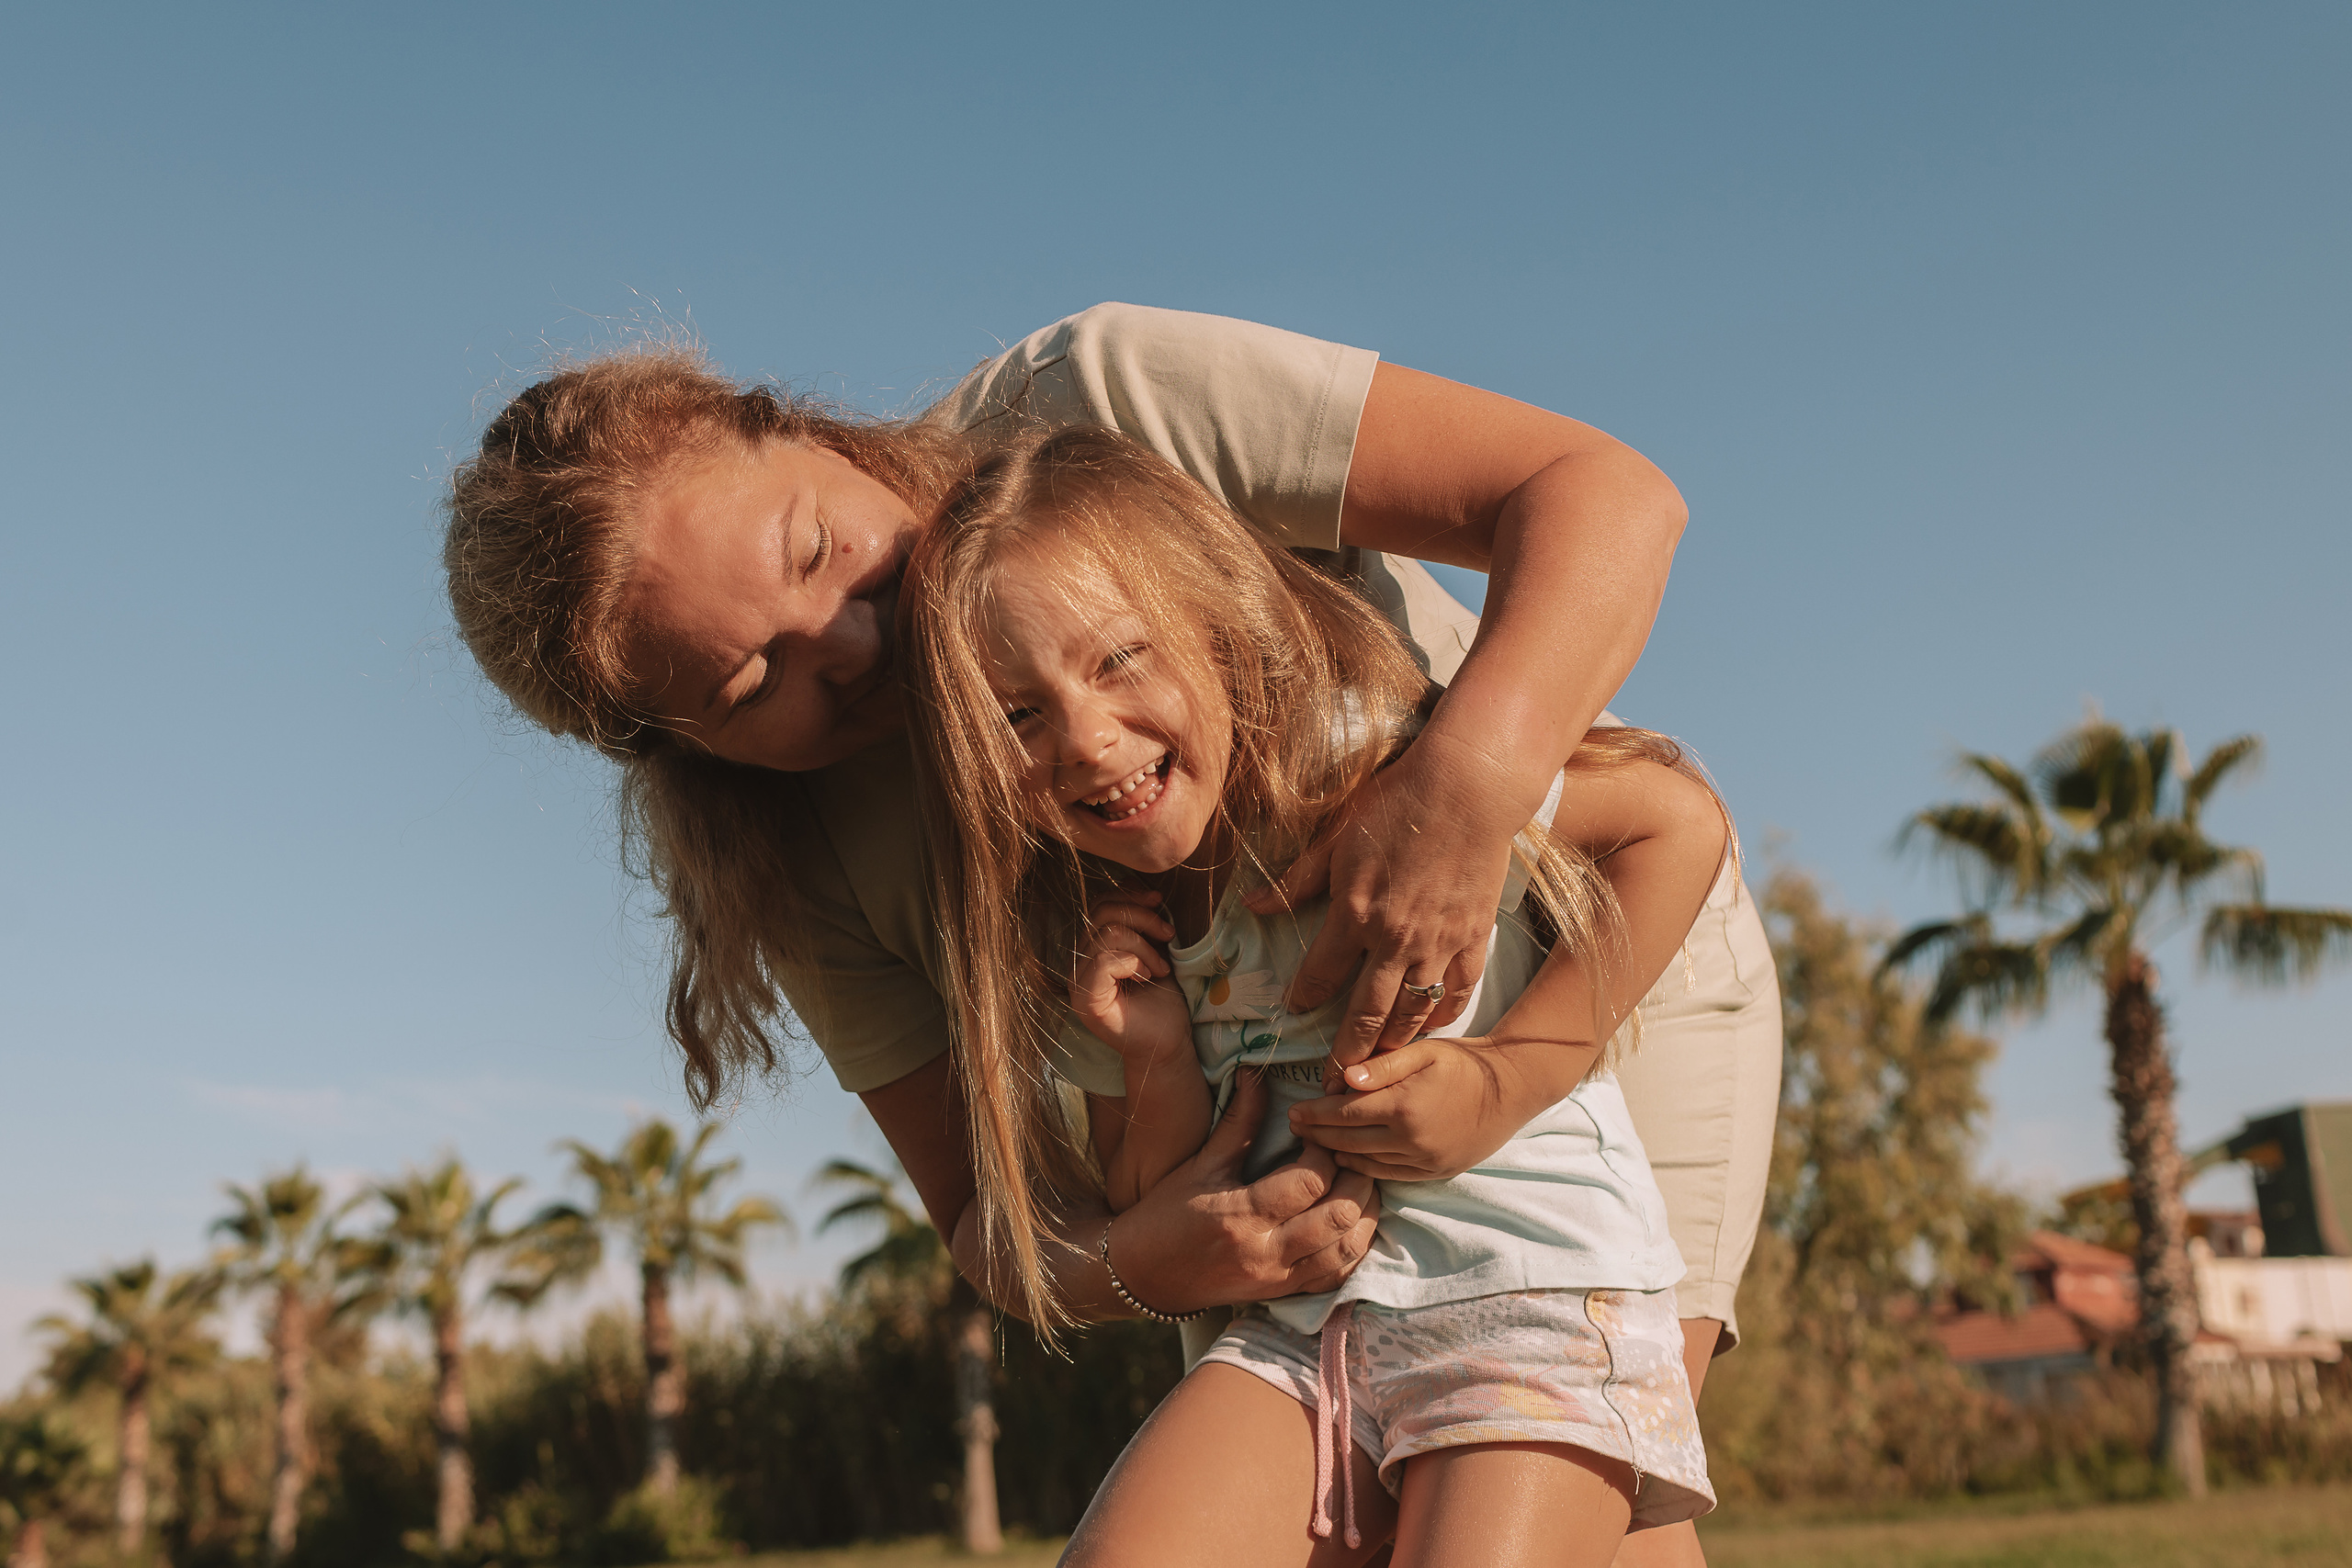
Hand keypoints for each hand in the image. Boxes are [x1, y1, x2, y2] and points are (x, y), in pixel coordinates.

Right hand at [1071, 892, 1189, 1062]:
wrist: (1170, 1042)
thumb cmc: (1163, 998)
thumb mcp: (1153, 947)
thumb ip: (1139, 919)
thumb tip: (1134, 881)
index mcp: (1090, 948)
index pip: (1098, 904)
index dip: (1129, 895)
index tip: (1161, 904)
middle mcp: (1077, 963)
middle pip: (1101, 913)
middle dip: (1143, 918)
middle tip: (1169, 936)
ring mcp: (1076, 983)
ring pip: (1107, 934)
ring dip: (1144, 945)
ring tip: (1161, 967)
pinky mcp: (1085, 1000)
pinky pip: (1104, 960)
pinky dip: (1134, 961)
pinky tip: (1148, 977)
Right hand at [1108, 1070, 1382, 1314]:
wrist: (1142, 1275)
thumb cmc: (1166, 1213)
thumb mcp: (1201, 1163)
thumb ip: (1238, 1121)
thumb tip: (1256, 1073)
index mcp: (1242, 1214)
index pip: (1310, 1181)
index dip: (1325, 1152)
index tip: (1316, 1136)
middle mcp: (1266, 1252)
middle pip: (1340, 1216)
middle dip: (1357, 1179)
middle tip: (1348, 1156)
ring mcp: (1278, 1279)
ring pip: (1347, 1250)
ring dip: (1364, 1214)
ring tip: (1357, 1184)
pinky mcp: (1283, 1295)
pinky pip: (1336, 1278)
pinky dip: (1354, 1249)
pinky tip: (1352, 1222)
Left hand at [1244, 729, 1533, 1065]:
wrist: (1468, 788)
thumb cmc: (1396, 803)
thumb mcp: (1336, 836)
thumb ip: (1297, 879)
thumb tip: (1253, 906)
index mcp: (1354, 913)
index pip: (1321, 974)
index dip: (1304, 996)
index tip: (1295, 1010)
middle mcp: (1394, 939)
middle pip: (1366, 1012)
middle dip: (1347, 1051)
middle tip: (1335, 1080)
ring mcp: (1437, 943)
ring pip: (1412, 1012)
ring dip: (1393, 1046)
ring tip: (1377, 1069)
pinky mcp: (1472, 938)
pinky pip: (1456, 992)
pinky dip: (1441, 1017)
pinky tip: (1429, 1030)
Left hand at [1286, 1034, 1581, 1181]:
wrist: (1510, 1089)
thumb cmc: (1464, 1063)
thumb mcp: (1423, 1052)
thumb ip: (1382, 1066)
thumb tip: (1343, 1078)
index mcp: (1403, 1108)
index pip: (1344, 1114)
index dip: (1315, 1114)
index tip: (1294, 1111)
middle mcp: (1411, 1141)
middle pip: (1348, 1142)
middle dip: (1317, 1135)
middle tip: (1295, 1126)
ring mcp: (1423, 1162)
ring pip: (1365, 1163)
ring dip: (1337, 1153)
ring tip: (1315, 1142)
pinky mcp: (1434, 1173)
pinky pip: (1388, 1175)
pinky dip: (1364, 1167)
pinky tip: (1351, 1156)